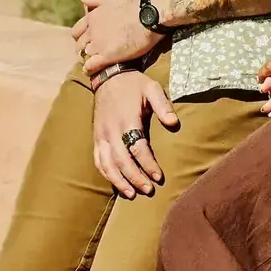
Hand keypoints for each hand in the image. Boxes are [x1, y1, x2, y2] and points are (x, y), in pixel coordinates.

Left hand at [73, 0, 159, 79]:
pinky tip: (93, 70)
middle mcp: (92, 31)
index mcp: (92, 17)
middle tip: (94, 53)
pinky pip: (91, 66)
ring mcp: (98, 44)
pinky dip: (89, 69)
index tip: (88, 41)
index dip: (82, 37)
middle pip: (80, 45)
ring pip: (85, 55)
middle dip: (84, 49)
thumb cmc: (134, 4)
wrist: (149, 15)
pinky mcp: (107, 56)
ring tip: (96, 62)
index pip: (77, 31)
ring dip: (89, 59)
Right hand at [90, 68, 178, 197]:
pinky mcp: (96, 137)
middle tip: (148, 190)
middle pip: (122, 160)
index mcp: (126, 119)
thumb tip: (174, 123)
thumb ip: (163, 105)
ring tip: (132, 194)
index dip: (148, 164)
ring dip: (119, 181)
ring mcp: (101, 135)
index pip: (137, 148)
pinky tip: (117, 183)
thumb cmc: (133, 84)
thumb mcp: (152, 88)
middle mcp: (111, 130)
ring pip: (107, 164)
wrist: (108, 76)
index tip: (158, 176)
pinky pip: (98, 160)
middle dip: (135, 178)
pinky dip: (106, 174)